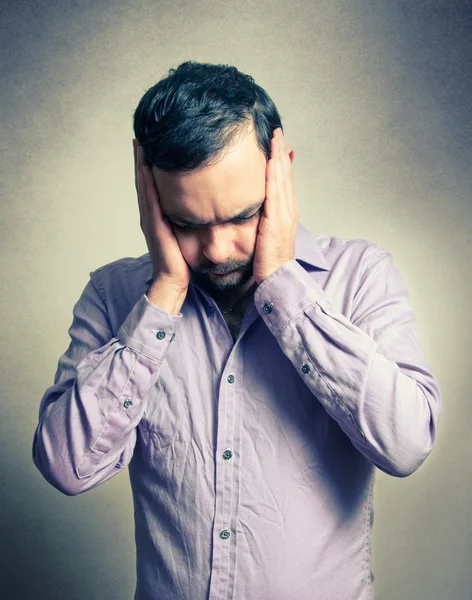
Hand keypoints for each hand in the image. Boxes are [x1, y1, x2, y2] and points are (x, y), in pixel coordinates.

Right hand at [133, 140, 190, 294]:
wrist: (173, 280)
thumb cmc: (182, 260)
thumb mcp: (186, 233)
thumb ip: (188, 218)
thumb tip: (201, 205)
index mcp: (157, 215)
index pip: (152, 184)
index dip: (149, 165)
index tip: (150, 145)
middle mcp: (150, 214)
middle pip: (143, 180)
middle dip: (142, 158)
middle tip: (140, 136)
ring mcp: (149, 218)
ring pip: (143, 185)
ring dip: (141, 164)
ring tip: (140, 144)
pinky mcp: (153, 224)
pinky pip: (149, 198)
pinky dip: (146, 181)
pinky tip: (146, 166)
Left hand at [252, 128, 299, 284]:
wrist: (277, 277)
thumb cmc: (269, 258)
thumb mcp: (267, 232)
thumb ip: (263, 215)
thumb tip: (256, 204)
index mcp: (287, 211)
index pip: (284, 179)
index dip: (281, 159)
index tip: (276, 141)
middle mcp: (289, 209)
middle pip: (286, 174)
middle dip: (281, 151)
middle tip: (277, 130)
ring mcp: (285, 214)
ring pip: (282, 179)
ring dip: (279, 157)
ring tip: (275, 137)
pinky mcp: (277, 220)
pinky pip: (276, 193)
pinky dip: (275, 175)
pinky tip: (271, 161)